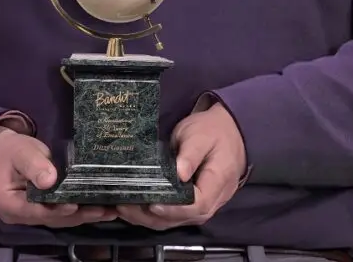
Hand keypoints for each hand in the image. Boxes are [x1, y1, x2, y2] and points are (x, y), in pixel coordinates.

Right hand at [0, 126, 117, 227]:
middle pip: (51, 219)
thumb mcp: (20, 152)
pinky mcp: (41, 210)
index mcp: (7, 204)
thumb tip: (50, 180)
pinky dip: (79, 212)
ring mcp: (30, 216)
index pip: (35, 210)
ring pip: (58, 219)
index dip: (56, 209)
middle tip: (104, 211)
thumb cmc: (10, 151)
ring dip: (84, 216)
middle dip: (79, 216)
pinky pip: (60, 214)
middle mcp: (19, 217)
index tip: (75, 206)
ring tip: (109, 212)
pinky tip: (98, 209)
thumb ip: (34, 165)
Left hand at [116, 102, 246, 230]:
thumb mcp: (200, 135)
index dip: (173, 208)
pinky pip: (176, 216)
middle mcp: (213, 201)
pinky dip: (155, 215)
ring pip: (177, 221)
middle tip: (125, 207)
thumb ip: (191, 153)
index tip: (152, 204)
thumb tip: (180, 174)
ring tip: (124, 209)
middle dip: (152, 217)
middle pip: (183, 218)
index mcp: (218, 182)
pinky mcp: (194, 204)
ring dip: (150, 219)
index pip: (197, 205)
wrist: (228, 132)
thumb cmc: (212, 131)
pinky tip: (137, 208)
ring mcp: (204, 205)